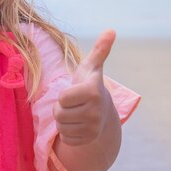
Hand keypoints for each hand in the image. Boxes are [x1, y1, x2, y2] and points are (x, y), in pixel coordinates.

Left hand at [53, 29, 115, 146]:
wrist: (103, 112)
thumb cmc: (90, 85)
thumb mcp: (92, 67)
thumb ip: (100, 49)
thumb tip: (111, 30)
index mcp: (93, 92)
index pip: (62, 98)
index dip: (64, 95)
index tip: (75, 92)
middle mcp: (95, 112)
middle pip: (59, 114)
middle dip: (62, 109)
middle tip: (73, 104)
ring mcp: (93, 129)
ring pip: (61, 127)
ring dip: (64, 121)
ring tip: (75, 113)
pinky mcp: (88, 141)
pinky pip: (66, 138)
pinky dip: (68, 133)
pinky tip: (78, 125)